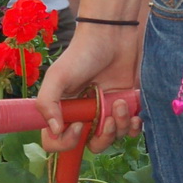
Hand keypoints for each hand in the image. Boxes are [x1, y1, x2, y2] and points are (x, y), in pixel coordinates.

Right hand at [36, 27, 141, 154]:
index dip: (66, 143)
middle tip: (106, 119)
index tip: (78, 126)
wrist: (113, 36)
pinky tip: (134, 114)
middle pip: (91, 146)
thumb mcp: (57, 76)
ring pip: (113, 138)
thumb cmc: (81, 54)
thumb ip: (47, 104)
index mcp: (63, 112)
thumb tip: (55, 131)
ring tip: (120, 103)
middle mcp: (84, 116)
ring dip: (120, 125)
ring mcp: (106, 113)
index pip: (56, 141)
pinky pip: (131, 130)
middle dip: (102, 138)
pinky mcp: (126, 107)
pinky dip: (134, 127)